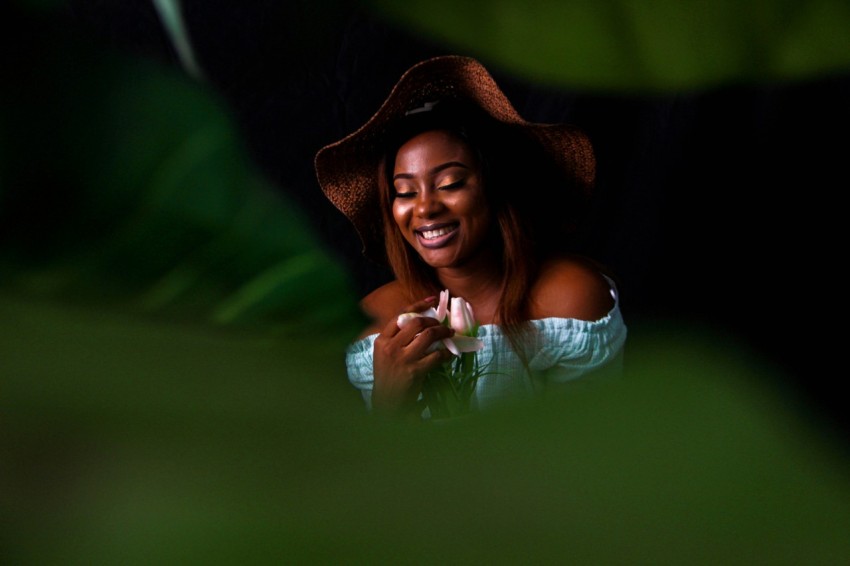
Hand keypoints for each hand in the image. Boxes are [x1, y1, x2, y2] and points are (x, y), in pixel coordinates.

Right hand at [371, 297, 454, 415]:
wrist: (387, 402)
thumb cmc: (387, 376)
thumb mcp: (384, 354)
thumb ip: (397, 338)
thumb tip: (421, 323)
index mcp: (382, 340)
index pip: (400, 315)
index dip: (418, 305)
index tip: (432, 299)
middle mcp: (391, 347)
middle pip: (417, 323)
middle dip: (434, 321)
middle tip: (443, 325)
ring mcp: (403, 359)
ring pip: (429, 336)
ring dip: (444, 333)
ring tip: (450, 334)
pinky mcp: (415, 371)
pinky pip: (437, 356)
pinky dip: (447, 354)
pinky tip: (450, 354)